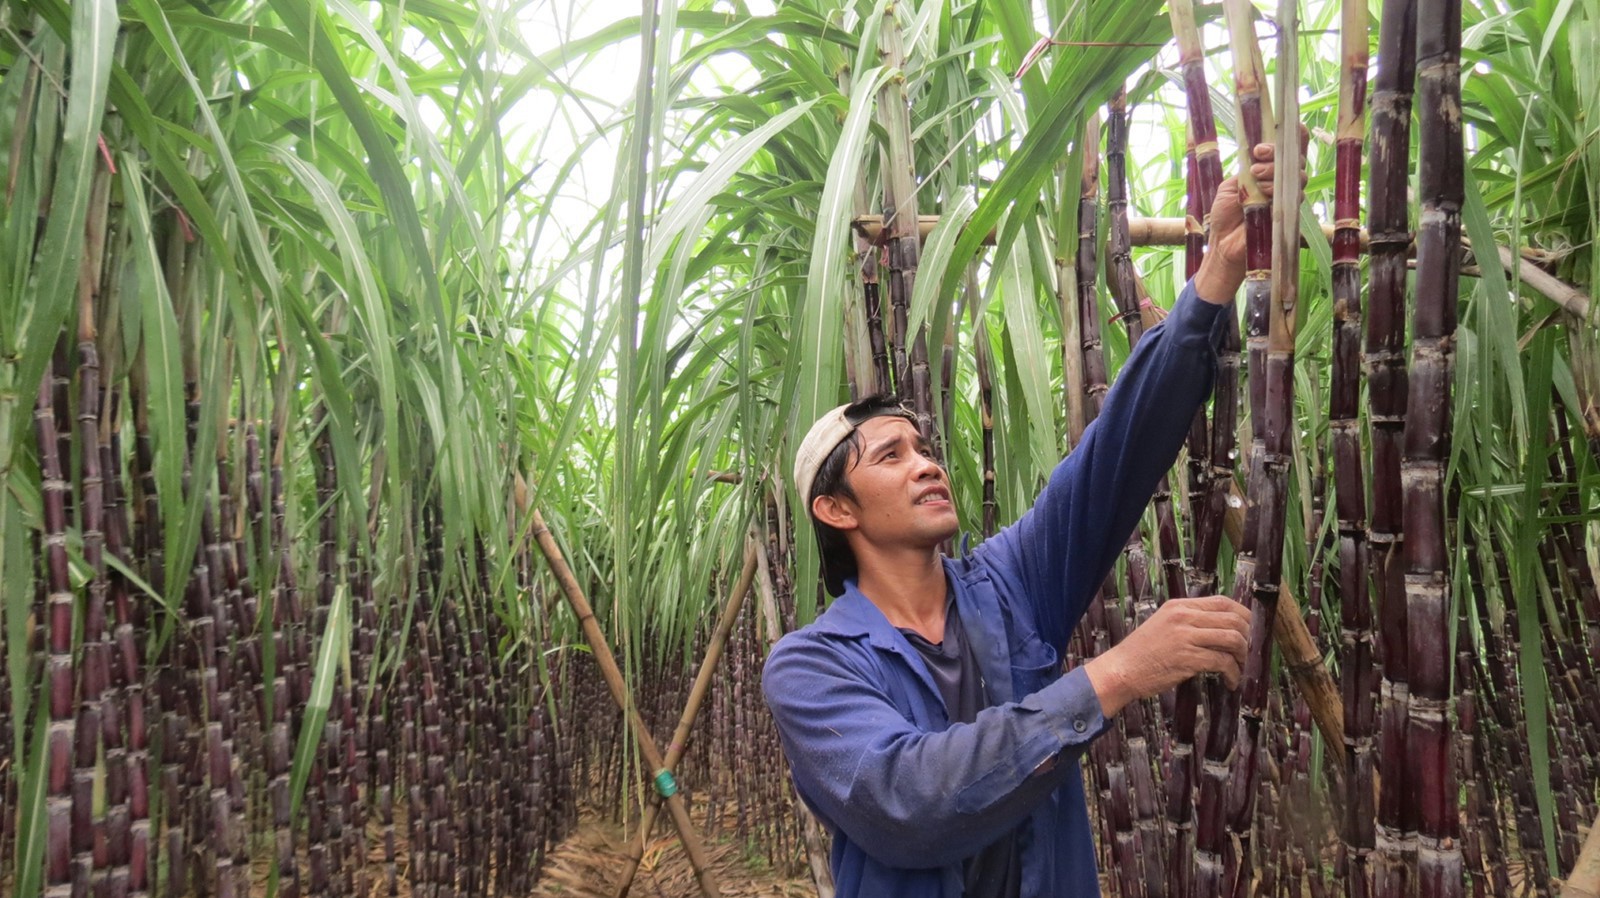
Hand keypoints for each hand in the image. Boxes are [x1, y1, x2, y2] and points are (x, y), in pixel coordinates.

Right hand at [1082, 596, 1251, 717]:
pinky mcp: (1187, 658)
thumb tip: (1220, 629)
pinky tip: (1231, 682)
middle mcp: (1183, 617)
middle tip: (1250, 653)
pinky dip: (1233, 673)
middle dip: (1249, 637)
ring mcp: (1185, 637)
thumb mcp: (1163, 625)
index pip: (1223, 602)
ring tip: (1241, 668)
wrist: (1121, 670)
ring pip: (1232, 639)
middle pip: (1233, 619)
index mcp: (1179, 606)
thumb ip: (1188, 622)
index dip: (1244, 615)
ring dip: (1243, 656)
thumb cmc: (1141, 652)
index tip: (1252, 629)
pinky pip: (1222, 662)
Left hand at [1193, 124, 1310, 304]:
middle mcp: (1282, 181)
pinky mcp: (1289, 212)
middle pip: (1294, 157)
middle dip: (1276, 151)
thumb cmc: (1225, 215)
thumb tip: (1257, 159)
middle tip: (1258, 154)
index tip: (1273, 134)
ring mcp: (1287, 196)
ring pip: (1297, 174)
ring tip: (1256, 175)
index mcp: (1268, 170)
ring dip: (1275, 170)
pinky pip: (1294, 195)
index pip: (1287, 148)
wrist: (1223, 244)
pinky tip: (1264, 191)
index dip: (1289, 135)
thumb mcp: (1229, 187)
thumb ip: (1245, 172)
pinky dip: (1278, 188)